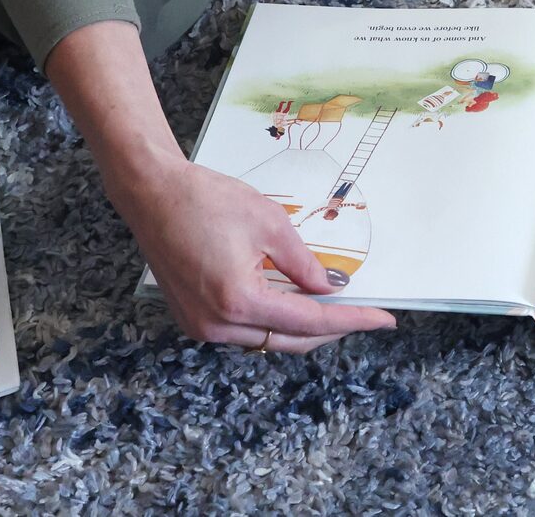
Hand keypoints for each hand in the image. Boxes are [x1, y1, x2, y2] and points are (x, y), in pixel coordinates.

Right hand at [116, 157, 395, 353]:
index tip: (383, 320)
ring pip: (264, 340)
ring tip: (333, 307)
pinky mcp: (191, 318)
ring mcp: (200, 326)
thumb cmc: (206, 200)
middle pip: (287, 341)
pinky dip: (271, 321)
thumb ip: (303, 263)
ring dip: (299, 328)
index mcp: (239, 300)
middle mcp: (216, 324)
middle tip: (363, 314)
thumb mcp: (270, 223)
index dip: (350, 321)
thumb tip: (328, 288)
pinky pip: (242, 331)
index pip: (309, 322)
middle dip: (329, 331)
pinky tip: (293, 303)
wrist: (151, 194)